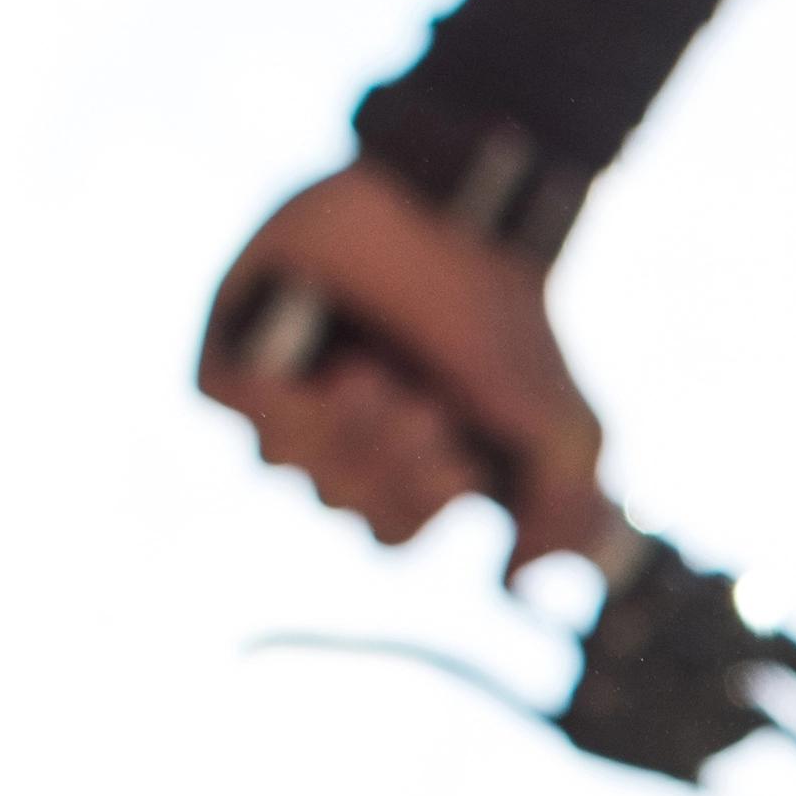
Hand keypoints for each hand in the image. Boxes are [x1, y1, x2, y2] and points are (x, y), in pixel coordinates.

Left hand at [199, 164, 608, 575]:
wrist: (459, 212)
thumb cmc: (510, 320)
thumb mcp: (564, 434)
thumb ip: (557, 520)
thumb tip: (515, 583)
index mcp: (410, 459)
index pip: (391, 530)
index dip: (421, 502)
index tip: (460, 458)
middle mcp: (345, 429)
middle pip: (339, 499)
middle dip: (388, 456)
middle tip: (424, 401)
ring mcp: (286, 385)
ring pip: (285, 458)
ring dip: (341, 424)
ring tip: (375, 368)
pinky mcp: (237, 337)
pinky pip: (232, 406)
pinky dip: (278, 396)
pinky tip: (323, 363)